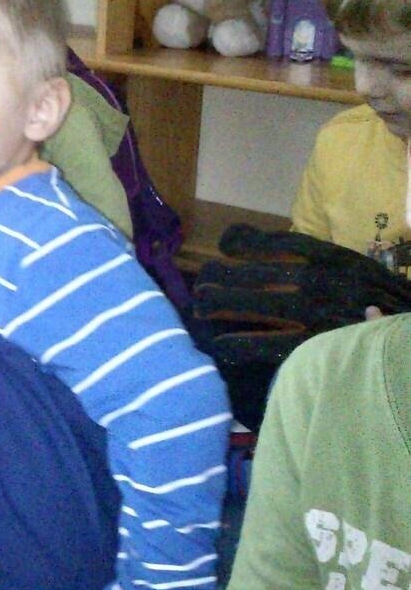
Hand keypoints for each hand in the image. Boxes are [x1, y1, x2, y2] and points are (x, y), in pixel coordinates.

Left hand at [191, 224, 410, 367]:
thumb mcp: (354, 267)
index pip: (279, 242)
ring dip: (220, 305)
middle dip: (220, 278)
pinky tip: (220, 344)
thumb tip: (252, 242)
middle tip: (201, 283)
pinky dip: (240, 344)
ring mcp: (319, 314)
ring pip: (255, 304)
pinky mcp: (318, 348)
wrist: (409, 338)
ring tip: (199, 308)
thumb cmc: (379, 301)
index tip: (225, 245)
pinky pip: (269, 344)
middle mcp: (321, 281)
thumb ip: (312, 256)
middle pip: (255, 274)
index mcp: (333, 258)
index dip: (244, 242)